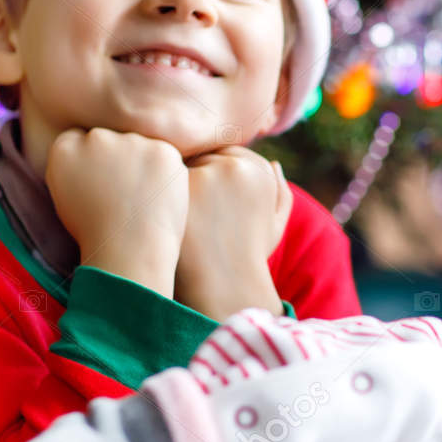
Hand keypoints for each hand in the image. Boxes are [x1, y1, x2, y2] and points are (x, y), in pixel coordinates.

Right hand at [46, 128, 188, 294]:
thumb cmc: (95, 232)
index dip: (95, 162)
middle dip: (121, 159)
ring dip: (144, 163)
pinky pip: (166, 155)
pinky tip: (159, 197)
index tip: (102, 183)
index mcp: (64, 148)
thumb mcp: (66, 197)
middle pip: (112, 138)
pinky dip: (166, 173)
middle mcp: (95, 137)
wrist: (128, 251)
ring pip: (141, 144)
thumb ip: (73, 166)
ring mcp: (130, 141)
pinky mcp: (162, 149)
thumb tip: (85, 149)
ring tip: (141, 199)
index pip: (81, 139)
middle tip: (126, 194)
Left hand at [173, 146, 291, 320]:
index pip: (226, 154)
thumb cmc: (248, 258)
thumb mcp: (275, 227)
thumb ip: (280, 194)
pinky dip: (160, 195)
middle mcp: (237, 166)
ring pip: (181, 163)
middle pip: (203, 155)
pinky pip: (163, 178)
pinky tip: (165, 219)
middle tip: (189, 210)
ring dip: (175, 183)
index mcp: (260, 171)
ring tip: (177, 216)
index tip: (207, 205)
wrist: (225, 287)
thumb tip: (274, 163)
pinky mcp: (182, 186)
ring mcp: (208, 174)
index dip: (213, 177)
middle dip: (194, 176)